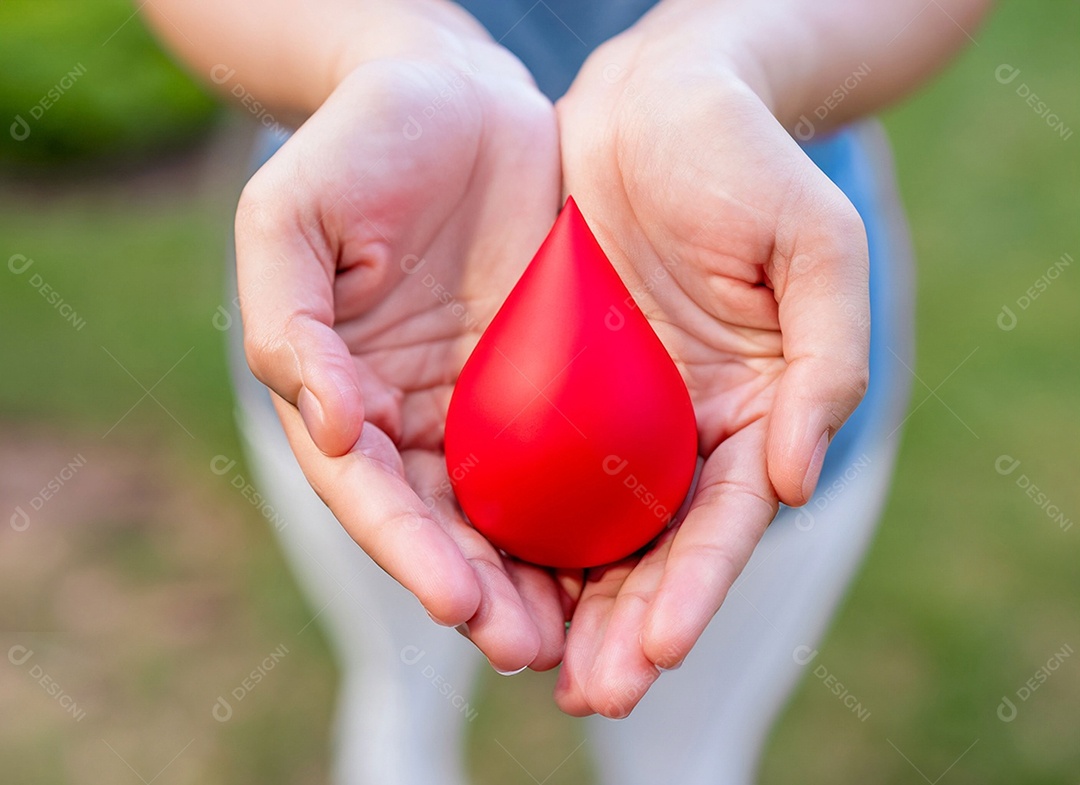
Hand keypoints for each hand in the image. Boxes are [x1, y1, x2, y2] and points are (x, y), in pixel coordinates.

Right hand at [235, 33, 567, 672]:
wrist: (454, 93)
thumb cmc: (360, 144)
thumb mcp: (293, 214)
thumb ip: (288, 318)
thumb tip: (335, 425)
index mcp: (345, 390)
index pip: (373, 493)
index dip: (409, 551)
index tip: (457, 601)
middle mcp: (416, 414)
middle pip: (446, 525)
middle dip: (483, 594)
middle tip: (530, 647)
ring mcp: (486, 401)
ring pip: (513, 511)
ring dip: (543, 579)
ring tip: (583, 637)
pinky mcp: (550, 376)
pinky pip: (574, 454)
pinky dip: (594, 510)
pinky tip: (633, 551)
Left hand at [552, 26, 869, 716]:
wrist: (658, 102)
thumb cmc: (748, 162)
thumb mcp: (814, 245)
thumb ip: (826, 360)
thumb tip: (794, 484)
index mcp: (754, 412)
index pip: (726, 523)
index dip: (695, 589)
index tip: (656, 648)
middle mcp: (682, 430)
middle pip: (653, 550)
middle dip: (623, 627)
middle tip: (587, 694)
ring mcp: (614, 413)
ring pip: (584, 527)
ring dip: (559, 600)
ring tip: (523, 659)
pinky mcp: (552, 384)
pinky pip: (526, 464)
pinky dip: (508, 522)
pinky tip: (479, 570)